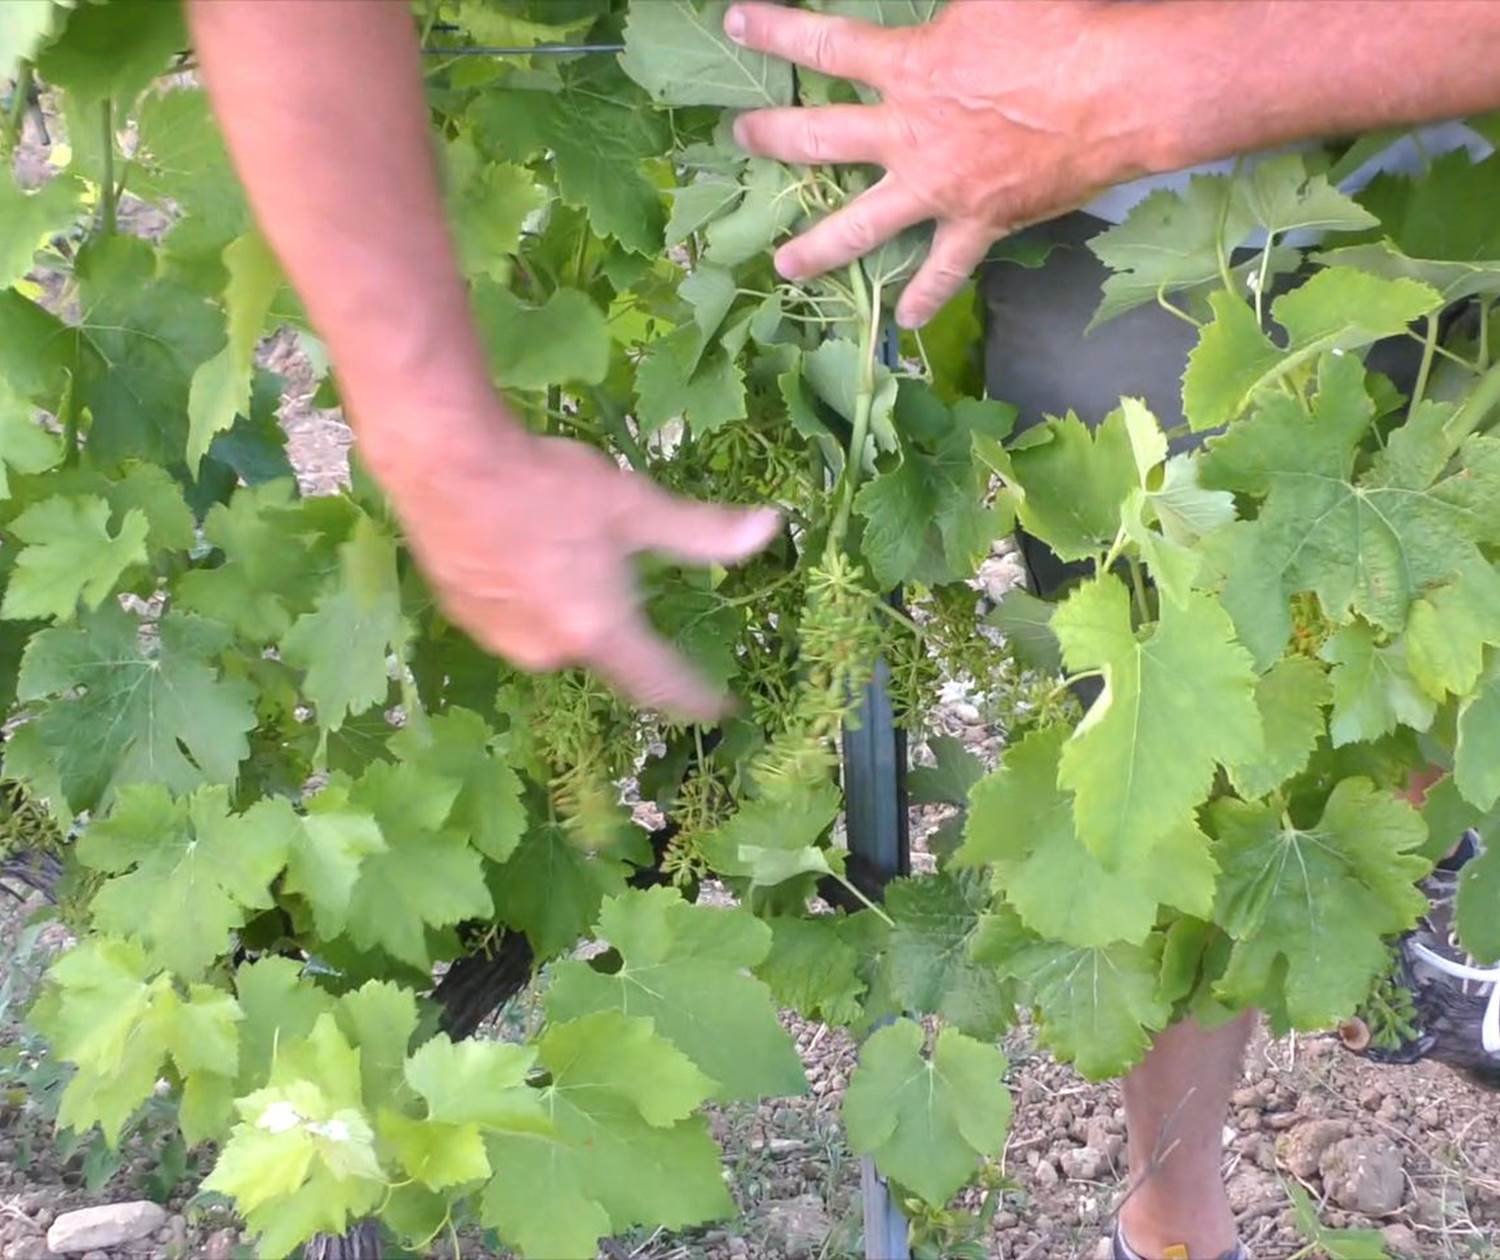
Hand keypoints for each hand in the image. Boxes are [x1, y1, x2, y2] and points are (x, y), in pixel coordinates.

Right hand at [379, 411, 779, 719]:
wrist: (445, 465)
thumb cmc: (550, 486)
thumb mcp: (635, 505)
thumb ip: (702, 532)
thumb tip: (771, 529)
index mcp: (598, 631)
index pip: (660, 682)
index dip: (694, 697)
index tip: (720, 708)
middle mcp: (549, 651)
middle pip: (603, 646)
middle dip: (614, 616)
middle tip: (612, 562)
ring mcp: (500, 639)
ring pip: (556, 631)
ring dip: (569, 603)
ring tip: (561, 545)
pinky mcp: (463, 618)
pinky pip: (515, 618)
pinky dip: (530, 595)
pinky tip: (522, 549)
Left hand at [725, 0, 1154, 327]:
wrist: (1117, 91)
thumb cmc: (1062, 26)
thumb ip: (950, 3)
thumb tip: (939, 2)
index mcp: (909, 67)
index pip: (826, 46)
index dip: (776, 32)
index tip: (736, 25)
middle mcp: (910, 133)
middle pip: (820, 138)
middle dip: (772, 137)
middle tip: (740, 138)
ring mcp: (938, 187)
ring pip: (861, 226)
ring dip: (818, 247)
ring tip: (785, 266)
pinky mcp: (978, 224)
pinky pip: (944, 270)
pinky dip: (925, 298)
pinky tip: (903, 321)